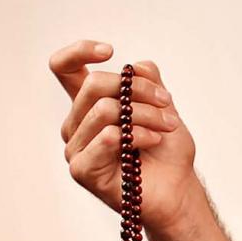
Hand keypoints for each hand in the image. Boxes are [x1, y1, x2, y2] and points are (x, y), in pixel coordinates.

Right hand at [49, 40, 199, 236]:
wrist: (178, 189)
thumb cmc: (167, 150)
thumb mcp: (162, 106)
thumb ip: (147, 81)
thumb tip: (135, 66)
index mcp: (89, 104)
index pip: (63, 68)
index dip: (79, 52)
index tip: (109, 51)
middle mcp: (76, 124)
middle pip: (94, 84)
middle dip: (138, 89)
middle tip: (167, 100)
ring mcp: (76, 148)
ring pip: (106, 110)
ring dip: (146, 114)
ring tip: (167, 126)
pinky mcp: (82, 170)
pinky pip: (107, 137)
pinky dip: (138, 134)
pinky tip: (153, 141)